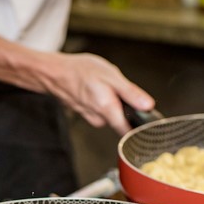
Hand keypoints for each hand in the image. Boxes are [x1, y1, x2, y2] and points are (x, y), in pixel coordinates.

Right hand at [38, 51, 154, 135]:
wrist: (55, 73)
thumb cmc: (81, 72)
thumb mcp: (111, 76)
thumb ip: (131, 93)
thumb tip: (148, 105)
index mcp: (108, 110)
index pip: (130, 131)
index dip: (140, 128)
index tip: (146, 121)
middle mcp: (99, 119)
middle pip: (122, 121)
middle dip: (125, 107)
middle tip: (120, 91)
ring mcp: (92, 118)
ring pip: (112, 114)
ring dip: (114, 102)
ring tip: (105, 87)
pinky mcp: (87, 114)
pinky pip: (101, 110)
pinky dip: (103, 100)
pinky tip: (96, 89)